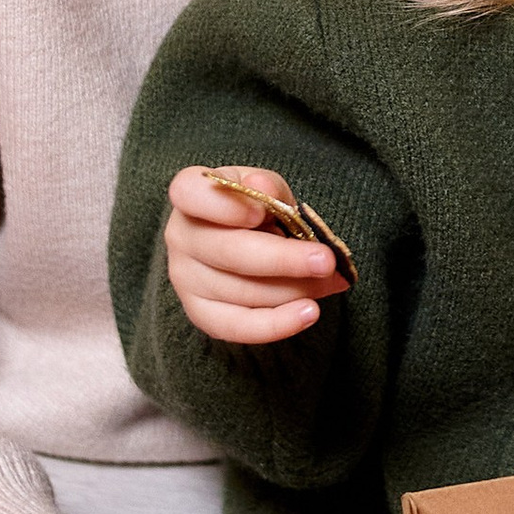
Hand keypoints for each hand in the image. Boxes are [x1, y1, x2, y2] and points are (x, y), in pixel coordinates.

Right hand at [165, 165, 343, 343]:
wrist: (242, 238)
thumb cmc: (254, 207)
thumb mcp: (264, 188)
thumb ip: (268, 187)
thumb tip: (261, 186)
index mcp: (189, 194)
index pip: (188, 193)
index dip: (222, 205)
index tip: (260, 213)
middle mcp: (180, 235)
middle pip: (228, 251)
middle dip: (283, 259)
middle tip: (326, 261)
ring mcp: (185, 278)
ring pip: (241, 291)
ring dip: (294, 289)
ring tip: (332, 282)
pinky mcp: (200, 312)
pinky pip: (236, 326)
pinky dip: (276, 324)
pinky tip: (309, 313)